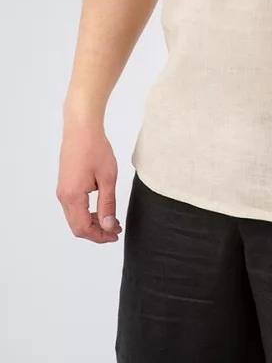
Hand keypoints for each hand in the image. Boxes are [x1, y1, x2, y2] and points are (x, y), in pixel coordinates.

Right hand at [56, 121, 122, 243]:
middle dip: (97, 232)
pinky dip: (87, 212)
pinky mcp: (65, 184)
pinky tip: (101, 207)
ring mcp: (62, 190)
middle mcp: (63, 196)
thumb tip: (108, 226)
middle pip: (77, 226)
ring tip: (111, 219)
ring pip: (75, 217)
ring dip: (92, 222)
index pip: (83, 228)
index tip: (115, 235)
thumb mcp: (107, 177)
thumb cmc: (95, 148)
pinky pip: (73, 207)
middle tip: (116, 229)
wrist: (81, 127)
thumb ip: (108, 204)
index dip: (100, 236)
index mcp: (73, 197)